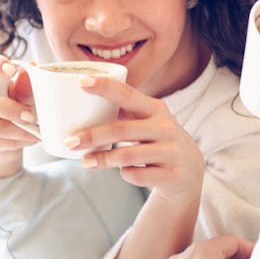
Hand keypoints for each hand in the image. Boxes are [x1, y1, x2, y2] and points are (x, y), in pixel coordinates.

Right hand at [0, 53, 38, 177]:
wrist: (8, 140)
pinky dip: (23, 140)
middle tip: (30, 115)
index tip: (11, 70)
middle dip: (11, 109)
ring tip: (37, 130)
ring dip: (21, 130)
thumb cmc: (16, 107)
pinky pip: (5, 142)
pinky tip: (32, 138)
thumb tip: (31, 70)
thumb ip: (26, 85)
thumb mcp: (24, 94)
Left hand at [67, 75, 204, 201]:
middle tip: (70, 141)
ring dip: (102, 159)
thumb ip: (122, 111)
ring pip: (127, 156)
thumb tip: (79, 105)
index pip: (127, 94)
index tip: (81, 83)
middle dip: (92, 135)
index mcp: (155, 108)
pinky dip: (125, 174)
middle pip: (121, 130)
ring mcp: (171, 152)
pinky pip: (136, 175)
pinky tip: (124, 171)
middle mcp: (165, 127)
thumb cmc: (156, 139)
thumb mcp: (147, 120)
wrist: (189, 170)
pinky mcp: (172, 175)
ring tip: (86, 161)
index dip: (104, 87)